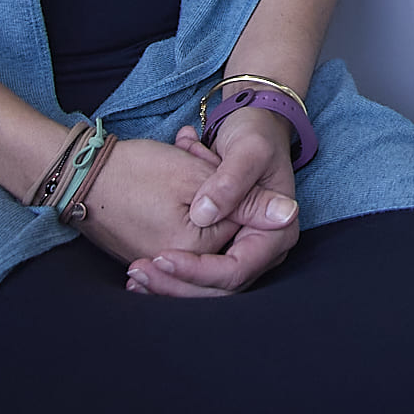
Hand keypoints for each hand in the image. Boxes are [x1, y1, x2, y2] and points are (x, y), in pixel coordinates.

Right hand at [70, 136, 232, 270]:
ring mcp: (160, 261)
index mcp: (194, 251)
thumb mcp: (199, 177)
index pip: (244, 232)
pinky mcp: (148, 252)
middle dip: (224, 202)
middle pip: (224, 237)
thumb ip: (246, 202)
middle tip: (204, 168)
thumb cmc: (137, 170)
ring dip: (205, 203)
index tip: (223, 169)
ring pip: (204, 235)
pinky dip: (189, 209)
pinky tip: (180, 184)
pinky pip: (182, 238)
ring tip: (189, 168)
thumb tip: (288, 217)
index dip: (244, 198)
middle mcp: (177, 266)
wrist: (82, 174)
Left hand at [125, 111, 300, 297]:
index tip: (162, 256)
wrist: (253, 126)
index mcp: (279, 233)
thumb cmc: (255, 135)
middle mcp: (263, 250)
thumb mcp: (248, 151)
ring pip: (206, 287)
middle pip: (219, 288)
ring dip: (169, 285)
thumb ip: (231, 182)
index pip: (236, 269)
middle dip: (177, 285)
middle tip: (138, 273)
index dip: (198, 270)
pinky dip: (171, 277)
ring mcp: (243, 250)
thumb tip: (208, 215)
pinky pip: (199, 275)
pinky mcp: (225, 247)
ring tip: (134, 277)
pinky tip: (141, 277)